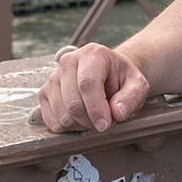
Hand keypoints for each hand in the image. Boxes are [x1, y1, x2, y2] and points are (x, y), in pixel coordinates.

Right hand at [37, 43, 151, 131]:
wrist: (108, 76)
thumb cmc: (122, 80)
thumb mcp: (137, 85)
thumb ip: (131, 98)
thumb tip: (117, 113)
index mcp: (92, 54)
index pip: (87, 83)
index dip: (96, 108)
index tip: (105, 126)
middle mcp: (68, 61)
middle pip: (73, 102)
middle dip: (91, 121)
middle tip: (105, 122)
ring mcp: (53, 78)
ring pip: (62, 115)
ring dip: (80, 125)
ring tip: (94, 116)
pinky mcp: (44, 93)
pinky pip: (51, 121)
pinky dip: (68, 127)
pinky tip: (80, 118)